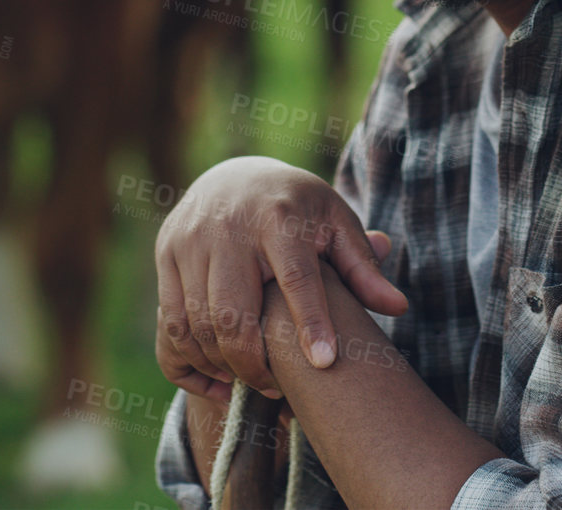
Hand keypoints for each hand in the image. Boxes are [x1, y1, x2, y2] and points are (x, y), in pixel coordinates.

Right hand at [155, 156, 407, 401]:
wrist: (234, 174)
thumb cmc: (297, 208)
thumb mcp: (335, 224)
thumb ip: (362, 267)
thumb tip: (398, 307)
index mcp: (279, 217)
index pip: (295, 276)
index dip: (310, 323)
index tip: (324, 362)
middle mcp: (228, 227)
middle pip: (233, 314)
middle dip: (253, 364)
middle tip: (279, 387)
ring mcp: (188, 241)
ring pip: (196, 326)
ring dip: (222, 366)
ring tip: (252, 380)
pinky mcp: (163, 255)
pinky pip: (169, 326)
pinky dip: (190, 361)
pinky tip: (216, 375)